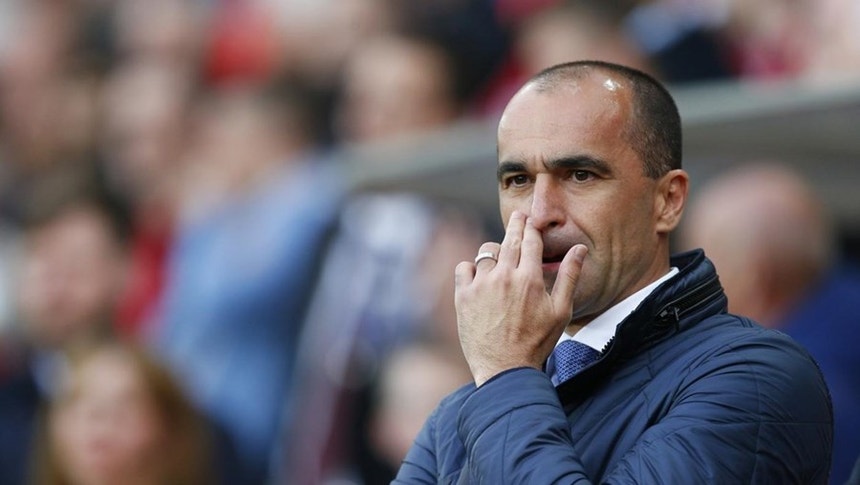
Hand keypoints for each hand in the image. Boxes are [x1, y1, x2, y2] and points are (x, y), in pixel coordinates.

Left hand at [454, 211, 586, 386]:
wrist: (504, 369)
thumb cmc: (536, 342)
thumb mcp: (560, 311)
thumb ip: (569, 276)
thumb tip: (580, 249)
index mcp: (529, 278)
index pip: (530, 239)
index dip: (531, 226)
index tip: (530, 218)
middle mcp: (504, 276)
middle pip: (509, 239)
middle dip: (515, 225)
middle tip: (518, 217)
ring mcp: (481, 285)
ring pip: (486, 252)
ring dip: (494, 252)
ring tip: (500, 259)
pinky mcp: (463, 296)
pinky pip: (464, 268)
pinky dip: (471, 269)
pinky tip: (479, 278)